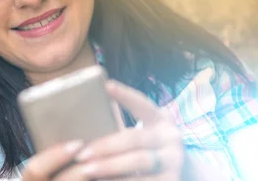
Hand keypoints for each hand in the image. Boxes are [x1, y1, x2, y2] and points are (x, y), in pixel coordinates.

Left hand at [23, 80, 184, 180]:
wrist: (176, 174)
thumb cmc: (144, 149)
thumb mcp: (140, 133)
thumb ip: (119, 124)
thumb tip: (82, 115)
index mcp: (161, 119)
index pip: (143, 103)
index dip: (126, 95)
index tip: (106, 86)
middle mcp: (171, 137)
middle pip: (135, 138)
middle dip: (106, 146)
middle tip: (81, 153)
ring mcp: (174, 160)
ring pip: (139, 161)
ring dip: (110, 166)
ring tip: (86, 170)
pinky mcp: (172, 180)